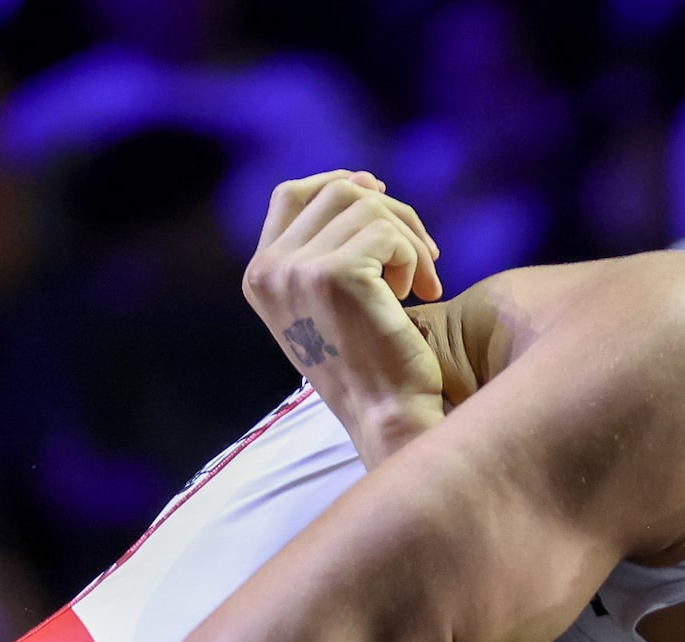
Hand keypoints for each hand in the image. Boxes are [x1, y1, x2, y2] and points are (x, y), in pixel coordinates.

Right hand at [244, 171, 450, 462]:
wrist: (389, 417)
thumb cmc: (374, 366)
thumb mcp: (335, 302)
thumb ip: (331, 246)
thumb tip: (363, 181)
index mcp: (260, 277)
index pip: (291, 195)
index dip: (337, 183)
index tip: (380, 194)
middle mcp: (270, 271)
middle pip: (338, 193)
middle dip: (392, 216)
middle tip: (424, 257)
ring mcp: (299, 271)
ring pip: (369, 208)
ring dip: (409, 241)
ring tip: (420, 285)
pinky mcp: (337, 276)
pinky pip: (389, 233)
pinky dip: (414, 258)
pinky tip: (419, 296)